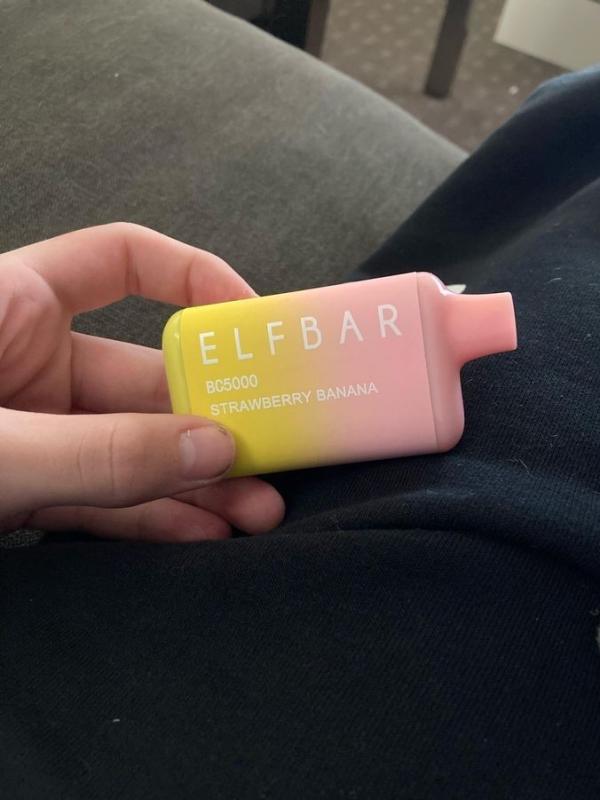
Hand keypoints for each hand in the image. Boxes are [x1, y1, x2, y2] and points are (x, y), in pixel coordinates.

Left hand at [0, 223, 284, 540]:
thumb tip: (211, 450)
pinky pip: (103, 498)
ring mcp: (31, 430)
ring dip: (196, 481)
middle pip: (146, 376)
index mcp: (11, 306)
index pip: (119, 260)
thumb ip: (100, 451)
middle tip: (272, 450)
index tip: (253, 324)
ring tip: (257, 510)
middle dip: (213, 417)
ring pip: (133, 447)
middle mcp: (28, 360)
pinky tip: (202, 532)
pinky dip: (151, 515)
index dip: (193, 278)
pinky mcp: (29, 489)